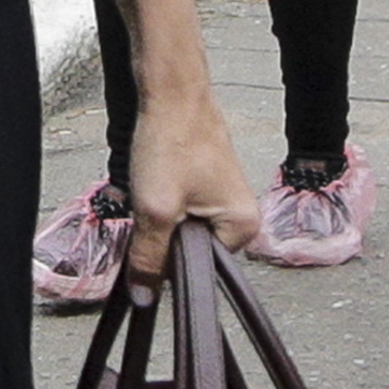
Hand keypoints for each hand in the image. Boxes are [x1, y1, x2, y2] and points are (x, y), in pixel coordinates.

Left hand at [123, 86, 261, 277]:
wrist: (170, 91)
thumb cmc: (173, 140)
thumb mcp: (155, 209)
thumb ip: (150, 257)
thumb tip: (145, 297)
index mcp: (243, 228)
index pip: (198, 270)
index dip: (167, 258)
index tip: (152, 232)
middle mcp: (241, 216)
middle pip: (189, 250)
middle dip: (162, 233)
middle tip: (154, 200)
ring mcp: (223, 198)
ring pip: (179, 228)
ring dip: (159, 213)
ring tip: (157, 183)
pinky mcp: (205, 183)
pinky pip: (178, 208)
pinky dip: (160, 198)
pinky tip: (157, 175)